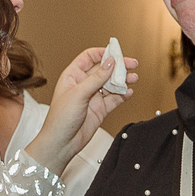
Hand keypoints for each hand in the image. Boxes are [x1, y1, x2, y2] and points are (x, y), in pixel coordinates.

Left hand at [23, 44, 136, 176]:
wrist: (61, 143)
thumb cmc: (60, 119)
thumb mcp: (78, 94)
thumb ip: (96, 78)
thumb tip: (110, 63)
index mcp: (73, 76)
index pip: (89, 57)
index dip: (103, 53)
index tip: (116, 52)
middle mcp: (83, 85)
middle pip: (104, 69)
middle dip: (118, 66)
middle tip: (132, 64)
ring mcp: (92, 97)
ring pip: (111, 84)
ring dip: (123, 80)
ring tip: (133, 78)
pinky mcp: (100, 109)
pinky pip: (114, 99)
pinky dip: (122, 95)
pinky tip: (129, 92)